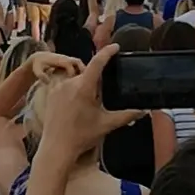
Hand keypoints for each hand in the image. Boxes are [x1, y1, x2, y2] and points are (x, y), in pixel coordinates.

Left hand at [29, 52, 83, 79]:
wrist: (38, 57)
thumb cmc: (37, 65)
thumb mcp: (37, 70)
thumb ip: (41, 75)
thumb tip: (48, 82)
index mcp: (58, 60)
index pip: (69, 65)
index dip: (71, 74)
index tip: (71, 84)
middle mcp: (65, 58)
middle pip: (78, 62)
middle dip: (82, 71)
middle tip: (83, 83)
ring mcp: (67, 59)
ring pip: (79, 63)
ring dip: (83, 71)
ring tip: (83, 83)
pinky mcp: (68, 62)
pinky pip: (77, 65)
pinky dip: (80, 71)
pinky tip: (79, 82)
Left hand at [36, 43, 142, 160]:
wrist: (57, 148)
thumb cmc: (81, 136)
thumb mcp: (107, 124)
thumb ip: (126, 115)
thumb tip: (143, 111)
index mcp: (84, 87)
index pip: (97, 63)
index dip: (107, 52)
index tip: (115, 47)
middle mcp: (69, 83)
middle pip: (88, 73)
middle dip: (97, 82)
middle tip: (101, 99)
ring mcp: (58, 87)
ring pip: (77, 79)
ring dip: (85, 86)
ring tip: (88, 106)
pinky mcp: (51, 93)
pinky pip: (66, 85)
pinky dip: (74, 91)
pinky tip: (76, 107)